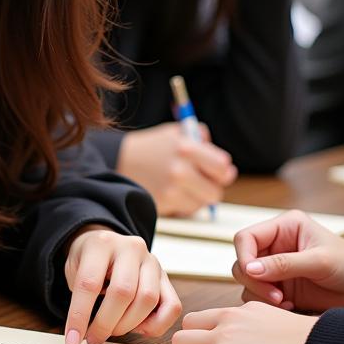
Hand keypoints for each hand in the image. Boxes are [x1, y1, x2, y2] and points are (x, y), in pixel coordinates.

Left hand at [63, 225, 181, 343]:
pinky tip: (137, 328)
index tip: (72, 340)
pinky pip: (172, 306)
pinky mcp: (166, 277)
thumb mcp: (74, 269)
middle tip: (93, 339)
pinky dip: (156, 325)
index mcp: (101, 243)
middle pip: (122, 292)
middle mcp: (130, 248)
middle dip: (105, 323)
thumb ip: (78, 296)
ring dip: (128, 325)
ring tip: (112, 331)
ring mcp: (152, 262)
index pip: (89, 283)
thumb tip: (78, 335)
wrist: (106, 243)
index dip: (79, 315)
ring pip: (147, 299)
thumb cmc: (88, 260)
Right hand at [117, 122, 236, 216]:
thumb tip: (224, 164)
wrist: (119, 160)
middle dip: (211, 188)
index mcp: (186, 148)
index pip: (223, 167)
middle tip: (202, 182)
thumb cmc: (151, 146)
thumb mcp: (175, 133)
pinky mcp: (162, 203)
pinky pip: (186, 210)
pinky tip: (172, 192)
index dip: (222, 171)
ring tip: (184, 186)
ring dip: (197, 198)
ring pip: (201, 204)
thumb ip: (201, 140)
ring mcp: (171, 190)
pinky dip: (183, 204)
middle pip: (215, 192)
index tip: (216, 171)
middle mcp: (180, 170)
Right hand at [232, 209, 343, 311]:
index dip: (245, 256)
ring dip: (260, 293)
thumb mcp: (320, 261)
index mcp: (284, 227)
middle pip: (242, 260)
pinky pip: (257, 294)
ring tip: (284, 302)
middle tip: (275, 296)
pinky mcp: (278, 286)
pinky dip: (266, 303)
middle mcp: (275, 245)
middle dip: (254, 280)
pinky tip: (288, 305)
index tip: (254, 274)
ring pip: (246, 279)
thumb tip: (249, 268)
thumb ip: (284, 264)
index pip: (247, 238)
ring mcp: (275, 266)